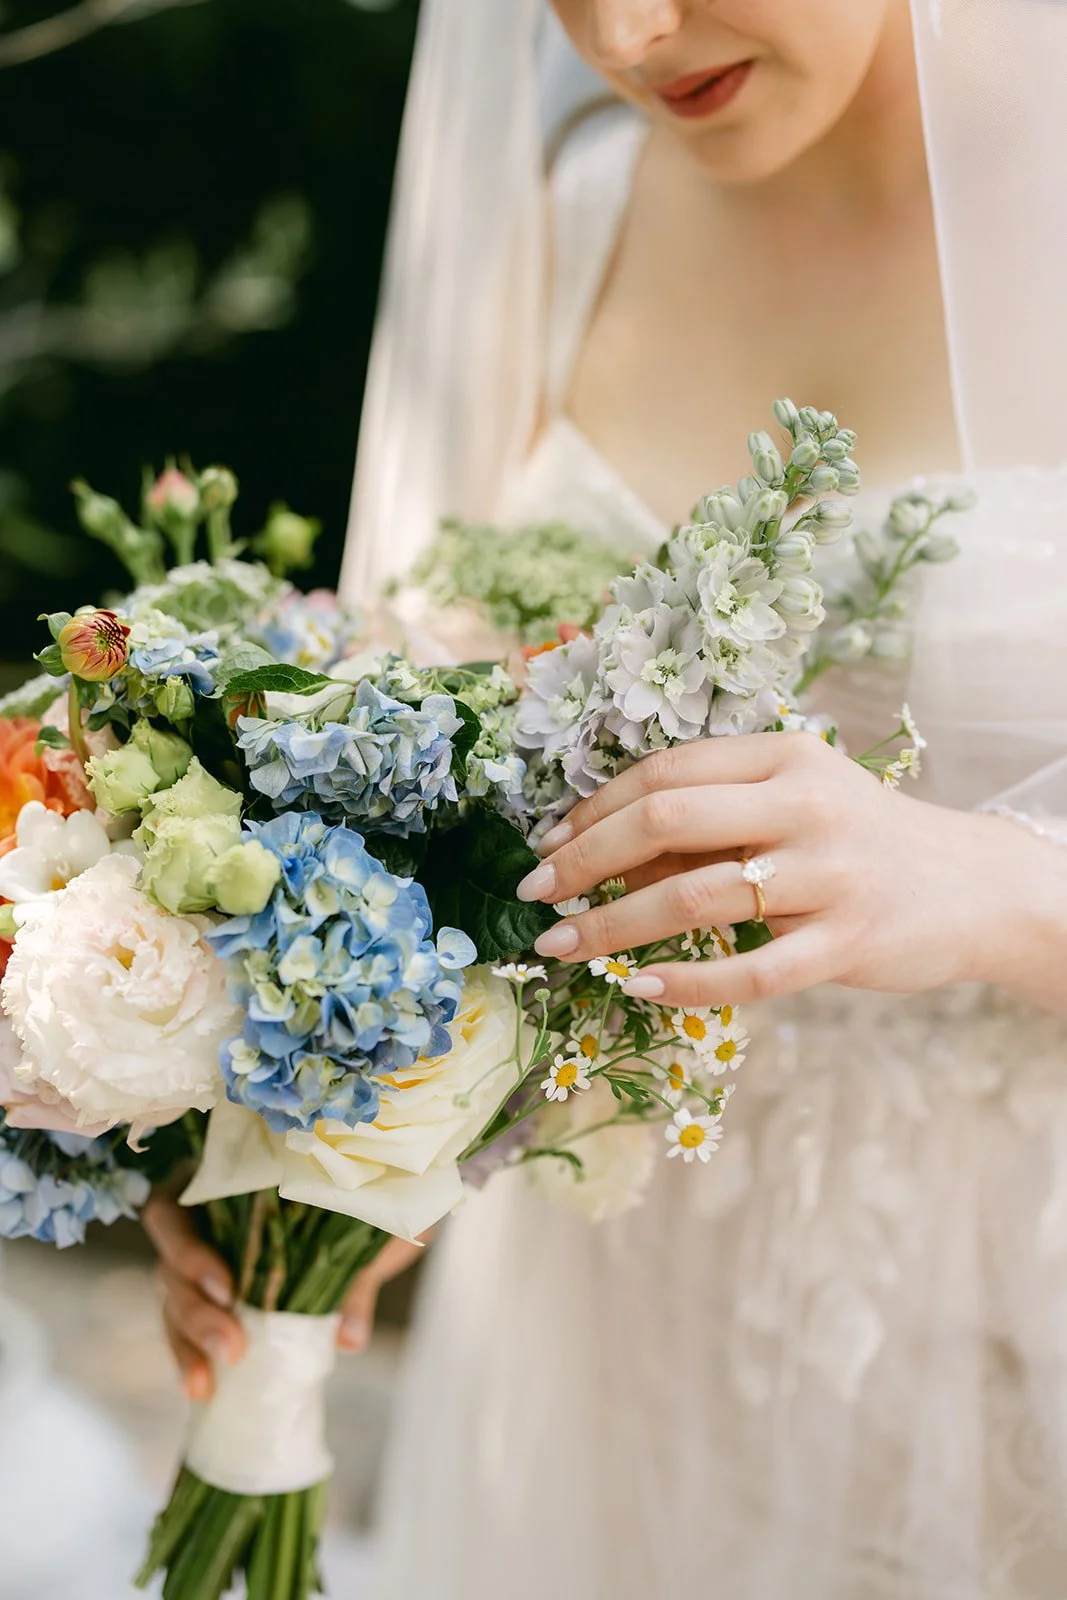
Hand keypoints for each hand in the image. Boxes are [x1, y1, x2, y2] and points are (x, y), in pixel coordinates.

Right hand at [144, 1195, 424, 1400]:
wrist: (396, 1190)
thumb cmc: (377, 1188)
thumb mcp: (373, 1222)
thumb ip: (356, 1274)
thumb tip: (346, 1335)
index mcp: (231, 1173)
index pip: (177, 1205)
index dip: (188, 1248)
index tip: (227, 1288)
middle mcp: (207, 1208)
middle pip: (171, 1259)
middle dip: (194, 1309)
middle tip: (233, 1348)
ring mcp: (208, 1251)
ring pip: (176, 1295)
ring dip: (188, 1341)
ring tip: (206, 1383)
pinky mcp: (219, 1292)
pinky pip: (192, 1322)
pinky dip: (196, 1355)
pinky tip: (205, 1389)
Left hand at [521, 732, 1037, 1007]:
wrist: (967, 885)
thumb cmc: (853, 839)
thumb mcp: (787, 804)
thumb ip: (705, 821)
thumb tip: (592, 847)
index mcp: (783, 755)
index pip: (665, 773)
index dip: (592, 809)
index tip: (545, 845)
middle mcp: (805, 803)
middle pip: (666, 820)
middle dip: (584, 859)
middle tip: (535, 893)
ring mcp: (829, 874)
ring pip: (696, 895)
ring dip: (614, 925)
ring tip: (562, 946)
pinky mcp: (848, 942)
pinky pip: (750, 970)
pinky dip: (684, 981)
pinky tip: (637, 987)